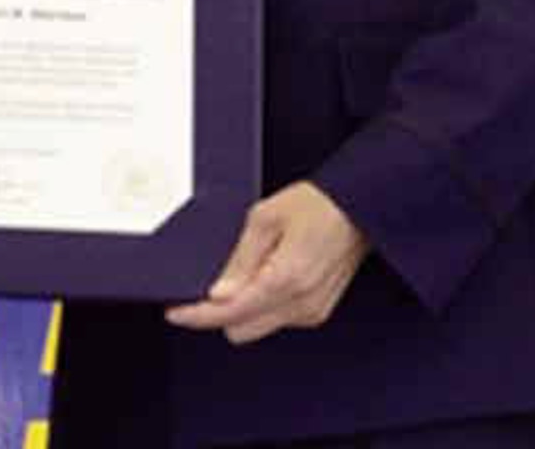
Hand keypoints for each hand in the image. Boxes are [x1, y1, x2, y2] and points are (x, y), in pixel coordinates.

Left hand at [164, 182, 367, 342]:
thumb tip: (217, 293)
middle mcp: (301, 303)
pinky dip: (263, 305)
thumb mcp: (266, 218)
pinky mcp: (318, 312)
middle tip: (207, 286)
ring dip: (243, 309)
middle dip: (219, 313)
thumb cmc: (317, 204)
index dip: (197, 315)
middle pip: (240, 330)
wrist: (359, 207)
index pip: (229, 313)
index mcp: (285, 279)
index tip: (175, 312)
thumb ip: (240, 259)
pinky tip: (267, 275)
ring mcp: (312, 311)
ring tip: (250, 268)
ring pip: (257, 327)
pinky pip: (277, 320)